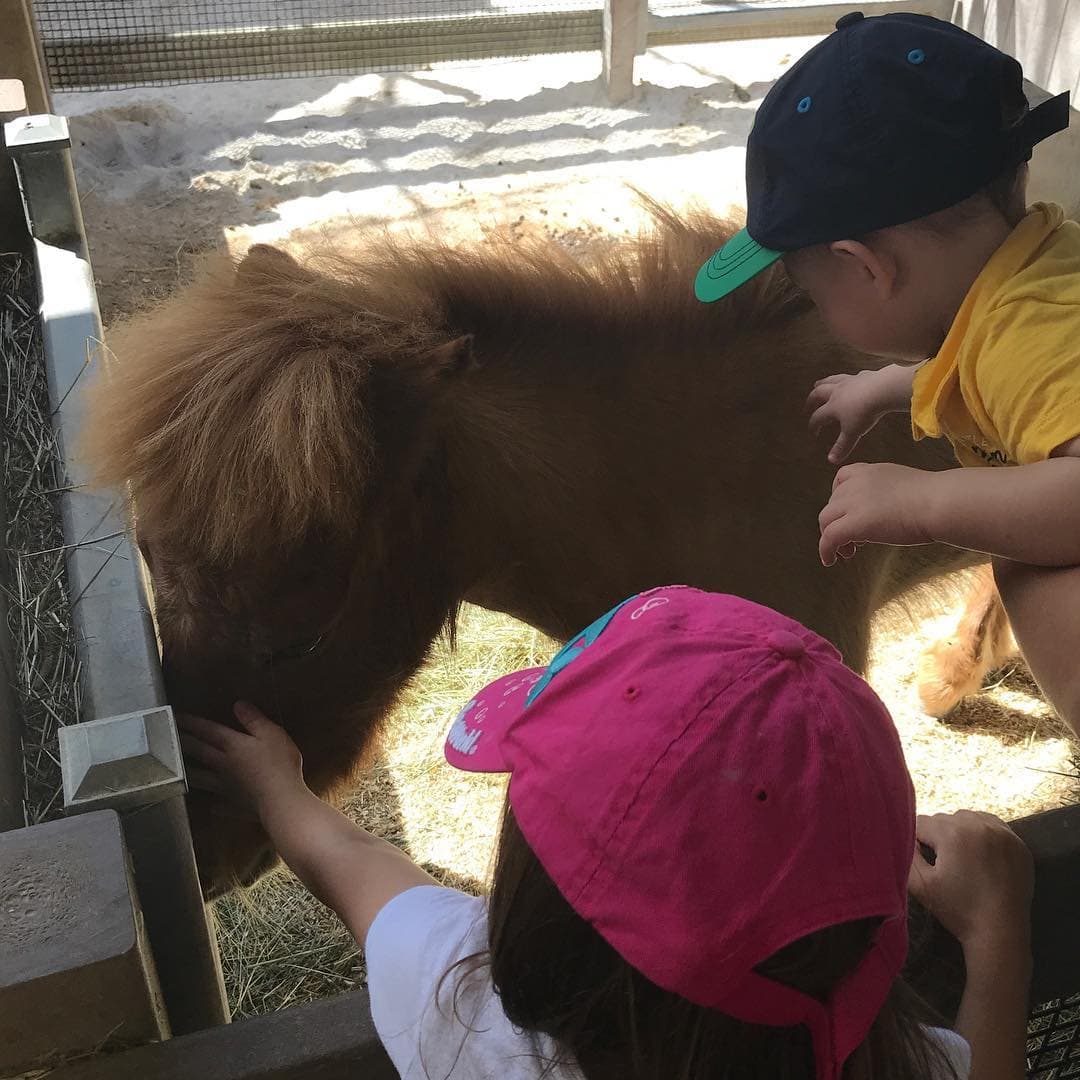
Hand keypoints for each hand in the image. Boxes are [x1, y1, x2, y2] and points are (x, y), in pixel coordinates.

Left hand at [179, 702, 305, 817]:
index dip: (191, 722)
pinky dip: (213, 802)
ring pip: (200, 777)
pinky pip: (218, 803)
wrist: (281, 800)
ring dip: (187, 770)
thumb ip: (254, 719)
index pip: (207, 730)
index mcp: (232, 745)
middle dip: (181, 741)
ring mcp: (225, 786)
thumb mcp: (272, 734)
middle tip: (166, 736)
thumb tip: (238, 704)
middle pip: (198, 751)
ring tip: (175, 768)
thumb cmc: (279, 764)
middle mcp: (223, 764)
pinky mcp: (232, 804)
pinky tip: (212, 804)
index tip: (175, 716)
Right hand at [807, 369, 901, 463]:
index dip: (813, 425)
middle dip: (811, 400)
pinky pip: (852, 376)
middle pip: (818, 394)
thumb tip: (832, 461)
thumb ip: (842, 446)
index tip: (813, 432)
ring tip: (818, 384)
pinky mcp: (863, 376)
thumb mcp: (853, 433)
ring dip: (823, 383)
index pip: (818, 417)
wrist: (883, 390)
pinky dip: (848, 378)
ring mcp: (850, 382)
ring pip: (832, 380)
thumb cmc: (866, 412)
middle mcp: (837, 392)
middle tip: (807, 405)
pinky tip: (850, 379)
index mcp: (833, 407)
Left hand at [818, 463, 937, 565]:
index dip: (838, 498)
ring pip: (826, 520)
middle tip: (853, 541)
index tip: (847, 513)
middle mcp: (858, 482)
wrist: (942, 503)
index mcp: (872, 471)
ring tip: (846, 553)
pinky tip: (830, 560)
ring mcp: (855, 501)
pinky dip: (825, 550)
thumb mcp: (906, 488)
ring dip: (830, 537)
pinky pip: (828, 537)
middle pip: (832, 503)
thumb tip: (885, 515)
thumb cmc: (936, 500)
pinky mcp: (855, 522)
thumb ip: (889, 496)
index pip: (841, 477)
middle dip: (837, 522)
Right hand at [908, 810, 1032, 953]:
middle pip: (945, 819)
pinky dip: (983, 834)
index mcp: (953, 833)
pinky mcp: (1018, 843)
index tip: (927, 864)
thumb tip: (906, 836)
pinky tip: (981, 854)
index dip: (918, 842)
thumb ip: (906, 853)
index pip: (922, 823)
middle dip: (939, 837)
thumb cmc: (958, 909)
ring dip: (960, 833)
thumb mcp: (919, 884)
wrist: (1000, 932)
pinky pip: (992, 825)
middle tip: (945, 865)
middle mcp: (979, 825)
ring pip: (968, 819)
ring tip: (963, 859)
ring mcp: (1003, 833)